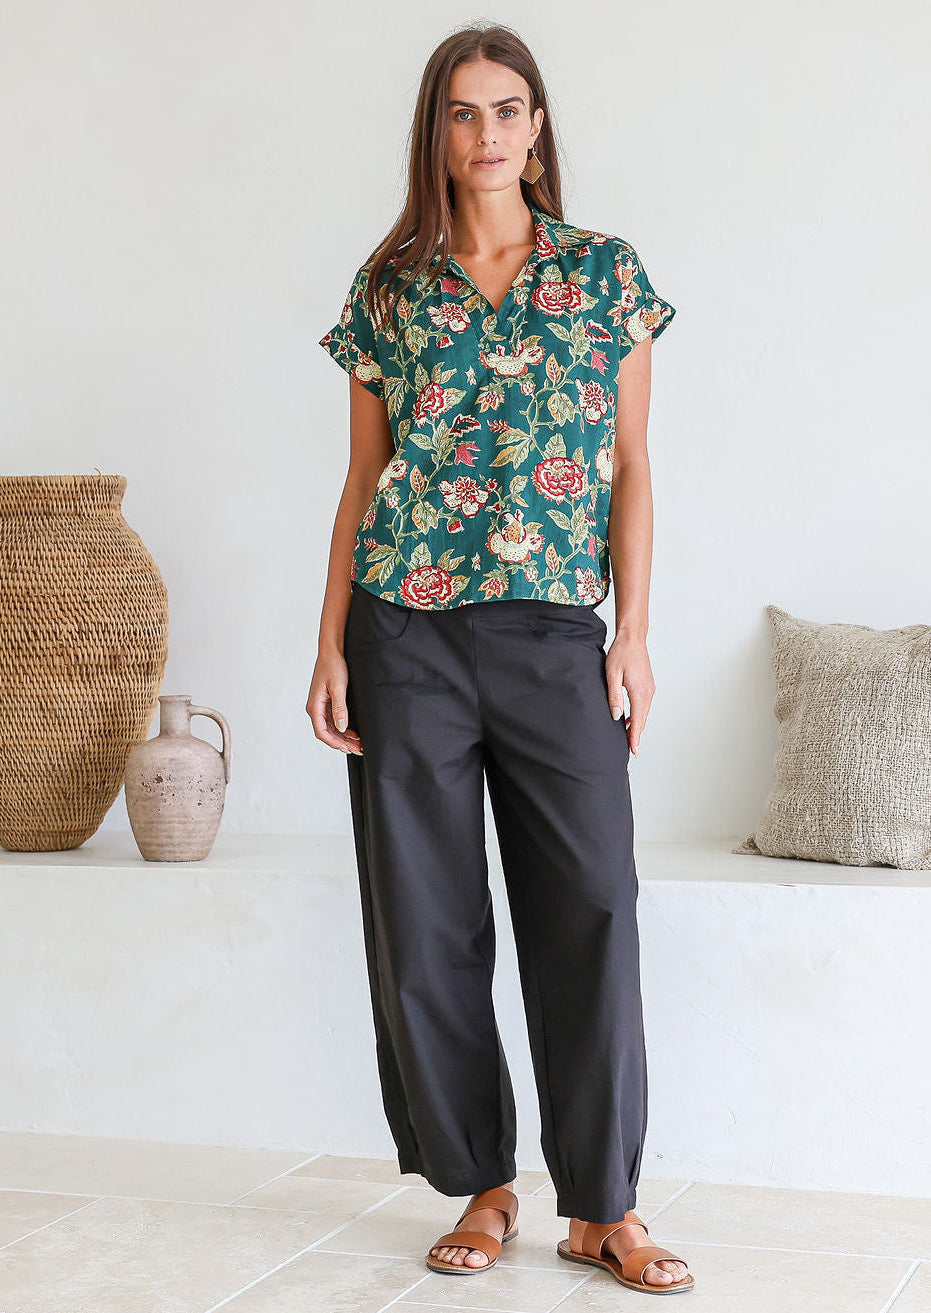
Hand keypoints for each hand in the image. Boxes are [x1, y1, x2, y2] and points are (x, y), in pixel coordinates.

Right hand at [305, 650, 363, 754]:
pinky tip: (353, 733)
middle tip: (359, 749)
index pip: (322, 732)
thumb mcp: (338, 687)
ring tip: (358, 744)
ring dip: (344, 737)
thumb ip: (340, 708)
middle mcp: (315, 708)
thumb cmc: (333, 666)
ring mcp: (321, 706)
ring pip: (331, 728)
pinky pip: (333, 721)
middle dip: (342, 743)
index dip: (335, 743)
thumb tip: (342, 728)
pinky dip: (343, 729)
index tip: (348, 748)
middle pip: (327, 733)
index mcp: (314, 706)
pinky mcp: (327, 703)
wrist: (331, 651)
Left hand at [605, 631, 654, 755]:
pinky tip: (628, 719)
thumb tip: (616, 716)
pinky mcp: (648, 686)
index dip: (634, 737)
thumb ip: (614, 697)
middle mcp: (648, 692)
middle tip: (630, 750)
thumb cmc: (621, 654)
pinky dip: (638, 715)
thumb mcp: (612, 675)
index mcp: (640, 692)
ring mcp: (650, 689)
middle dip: (636, 735)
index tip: (633, 751)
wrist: (632, 638)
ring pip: (643, 713)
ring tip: (628, 738)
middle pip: (642, 720)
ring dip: (637, 725)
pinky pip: (644, 706)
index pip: (637, 721)